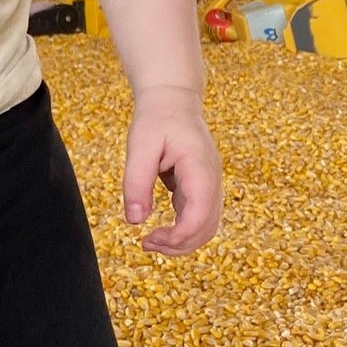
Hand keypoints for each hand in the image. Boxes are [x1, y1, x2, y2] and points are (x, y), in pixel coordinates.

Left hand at [122, 87, 222, 256]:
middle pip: (207, 228)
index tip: (149, 239)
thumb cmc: (156, 119)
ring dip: (182, 242)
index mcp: (200, 169)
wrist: (172, 101)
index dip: (178, 237)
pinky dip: (182, 232)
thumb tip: (134, 220)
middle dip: (179, 245)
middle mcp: (212, 180)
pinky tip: (160, 231)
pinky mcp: (201, 189)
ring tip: (151, 242)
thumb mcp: (140, 146)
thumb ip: (137, 182)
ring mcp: (210, 185)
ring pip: (206, 227)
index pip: (200, 216)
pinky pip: (199, 219)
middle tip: (146, 244)